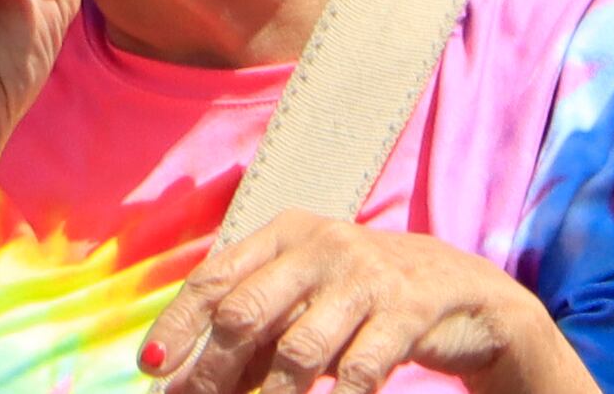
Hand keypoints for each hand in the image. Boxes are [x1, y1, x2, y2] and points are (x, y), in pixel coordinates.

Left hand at [143, 215, 554, 391]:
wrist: (462, 288)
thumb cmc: (364, 296)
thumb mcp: (307, 299)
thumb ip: (256, 332)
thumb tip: (188, 379)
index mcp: (285, 234)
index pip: (215, 279)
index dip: (178, 326)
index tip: (150, 368)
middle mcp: (320, 245)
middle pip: (247, 312)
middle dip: (213, 370)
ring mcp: (365, 275)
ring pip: (299, 349)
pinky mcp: (407, 309)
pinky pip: (359, 369)